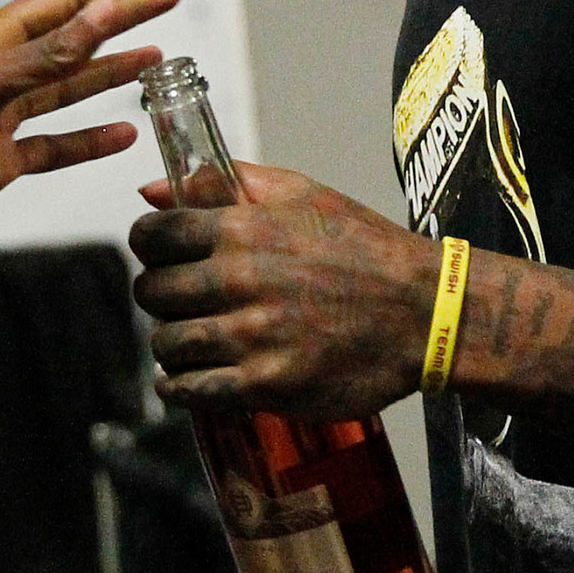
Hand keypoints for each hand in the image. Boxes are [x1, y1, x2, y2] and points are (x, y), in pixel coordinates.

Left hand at [0, 0, 176, 254]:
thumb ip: (44, 55)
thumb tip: (104, 9)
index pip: (62, 0)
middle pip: (73, 38)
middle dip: (121, 16)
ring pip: (67, 88)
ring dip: (110, 72)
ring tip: (158, 56)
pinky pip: (54, 146)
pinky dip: (89, 140)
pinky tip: (125, 132)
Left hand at [132, 163, 437, 420]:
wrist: (425, 312)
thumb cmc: (365, 247)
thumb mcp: (302, 194)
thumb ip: (225, 182)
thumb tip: (153, 189)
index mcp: (242, 228)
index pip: (153, 235)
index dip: (148, 245)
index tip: (159, 255)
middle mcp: (240, 280)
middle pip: (153, 293)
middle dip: (159, 296)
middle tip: (180, 301)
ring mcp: (252, 336)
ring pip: (167, 343)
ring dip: (171, 343)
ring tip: (192, 339)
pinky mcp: (266, 385)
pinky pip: (191, 390)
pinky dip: (179, 387)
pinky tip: (186, 379)